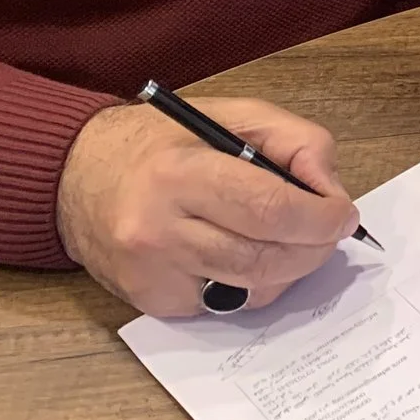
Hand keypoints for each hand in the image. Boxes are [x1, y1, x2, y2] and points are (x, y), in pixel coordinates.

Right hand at [57, 97, 359, 316]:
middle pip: (264, 258)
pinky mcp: (151, 302)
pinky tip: (247, 255)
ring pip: (251, 289)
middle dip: (314, 248)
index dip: (319, 217)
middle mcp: (160, 230)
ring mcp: (153, 274)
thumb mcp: (230, 115)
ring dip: (289, 270)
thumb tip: (330, 188)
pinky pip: (224, 303)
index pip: (269, 208)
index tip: (344, 214)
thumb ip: (292, 140)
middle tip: (331, 232)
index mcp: (180, 173)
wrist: (75, 175)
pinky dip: (251, 284)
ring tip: (296, 242)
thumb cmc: (159, 142)